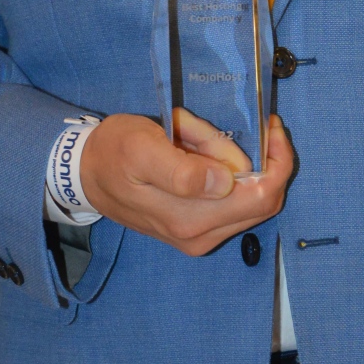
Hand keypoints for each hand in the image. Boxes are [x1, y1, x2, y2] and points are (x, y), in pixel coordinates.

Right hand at [79, 108, 293, 256]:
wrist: (86, 175)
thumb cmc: (114, 152)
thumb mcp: (143, 147)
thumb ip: (183, 169)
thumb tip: (226, 181)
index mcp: (190, 217)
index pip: (263, 195)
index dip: (277, 158)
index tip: (271, 125)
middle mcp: (200, 236)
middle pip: (265, 202)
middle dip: (268, 161)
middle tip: (258, 127)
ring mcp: (200, 238)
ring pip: (254, 204)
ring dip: (249, 169)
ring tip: (218, 141)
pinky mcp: (197, 234)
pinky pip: (236, 206)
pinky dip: (238, 179)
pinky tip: (214, 159)